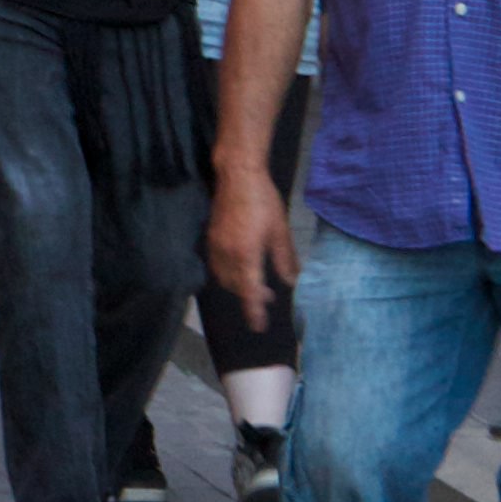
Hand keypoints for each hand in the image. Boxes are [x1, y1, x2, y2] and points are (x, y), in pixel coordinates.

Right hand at [209, 168, 299, 331]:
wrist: (238, 175)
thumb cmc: (264, 201)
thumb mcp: (280, 231)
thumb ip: (285, 259)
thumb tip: (290, 282)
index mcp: (246, 254)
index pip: (249, 292)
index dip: (254, 311)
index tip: (259, 326)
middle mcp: (227, 254)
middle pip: (235, 287)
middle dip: (249, 296)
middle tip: (267, 297)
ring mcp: (215, 246)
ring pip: (224, 278)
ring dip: (238, 285)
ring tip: (255, 282)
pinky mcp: (210, 237)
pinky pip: (216, 266)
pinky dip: (228, 274)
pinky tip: (240, 266)